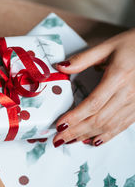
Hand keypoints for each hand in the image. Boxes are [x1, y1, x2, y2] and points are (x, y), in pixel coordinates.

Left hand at [53, 28, 134, 146]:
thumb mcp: (108, 46)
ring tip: (70, 141)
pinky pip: (122, 126)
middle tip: (58, 138)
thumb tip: (61, 67)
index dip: (75, 117)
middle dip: (76, 131)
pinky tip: (93, 140)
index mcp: (118, 77)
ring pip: (109, 125)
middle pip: (98, 118)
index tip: (60, 125)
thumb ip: (83, 59)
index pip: (93, 103)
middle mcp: (128, 93)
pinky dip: (106, 136)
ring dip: (88, 135)